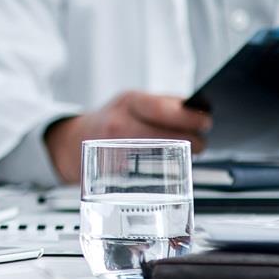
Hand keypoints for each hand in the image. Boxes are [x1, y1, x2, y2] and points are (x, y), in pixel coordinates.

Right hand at [44, 92, 211, 184]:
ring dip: (182, 155)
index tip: (206, 122)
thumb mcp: (133, 102)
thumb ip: (164, 104)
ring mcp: (117, 153)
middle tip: (200, 142)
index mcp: (128, 103)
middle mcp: (119, 127)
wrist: (73, 142)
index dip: (190, 118)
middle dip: (193, 141)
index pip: (163, 109)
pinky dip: (166, 169)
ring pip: (164, 157)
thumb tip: (199, 111)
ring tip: (186, 151)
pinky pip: (151, 174)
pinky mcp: (118, 176)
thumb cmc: (111, 120)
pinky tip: (169, 165)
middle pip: (168, 137)